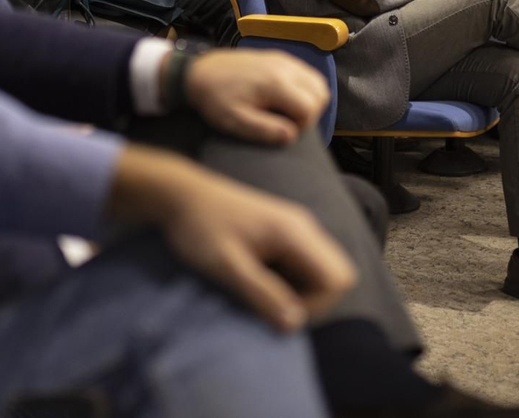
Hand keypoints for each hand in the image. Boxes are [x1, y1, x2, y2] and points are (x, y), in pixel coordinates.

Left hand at [105, 146, 355, 331]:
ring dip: (299, 293)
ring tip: (260, 295)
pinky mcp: (284, 234)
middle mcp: (304, 228)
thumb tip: (295, 324)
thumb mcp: (227, 265)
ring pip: (320, 272)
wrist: (180, 195)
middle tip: (271, 309)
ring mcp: (295, 229)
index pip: (337, 279)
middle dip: (312, 303)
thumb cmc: (200, 227)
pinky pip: (303, 265)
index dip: (316, 306)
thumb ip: (262, 293)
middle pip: (336, 276)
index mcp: (295, 232)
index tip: (277, 313)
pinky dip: (290, 283)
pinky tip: (259, 282)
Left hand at [184, 49, 329, 144]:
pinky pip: (304, 72)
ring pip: (316, 81)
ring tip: (287, 112)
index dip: (303, 125)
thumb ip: (265, 130)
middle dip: (311, 112)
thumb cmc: (215, 98)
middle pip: (320, 92)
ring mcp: (283, 59)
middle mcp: (285, 67)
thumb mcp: (235, 120)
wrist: (198, 72)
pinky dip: (303, 88)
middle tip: (287, 122)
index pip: (311, 107)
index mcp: (276, 83)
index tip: (284, 130)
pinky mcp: (278, 56)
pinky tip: (283, 98)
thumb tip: (292, 136)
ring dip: (309, 100)